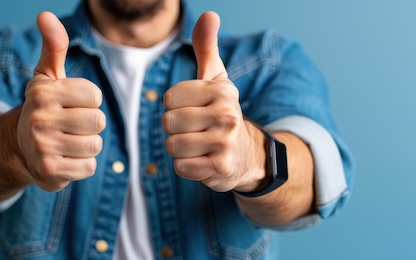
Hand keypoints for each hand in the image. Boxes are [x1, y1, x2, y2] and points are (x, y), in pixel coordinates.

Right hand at [16, 12, 105, 191]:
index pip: (94, 95)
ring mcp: (43, 147)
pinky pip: (89, 167)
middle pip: (97, 121)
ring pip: (95, 145)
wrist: (18, 148)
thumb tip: (45, 14)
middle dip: (90, 125)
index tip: (71, 104)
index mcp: (43, 92)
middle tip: (71, 126)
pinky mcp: (50, 172)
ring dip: (87, 146)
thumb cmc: (44, 107)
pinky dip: (82, 165)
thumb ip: (53, 46)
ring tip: (68, 142)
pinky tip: (66, 159)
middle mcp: (39, 119)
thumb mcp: (47, 76)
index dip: (88, 101)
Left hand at [163, 12, 265, 191]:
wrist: (246, 155)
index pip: (170, 99)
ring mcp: (225, 143)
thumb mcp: (216, 80)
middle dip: (175, 130)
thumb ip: (207, 47)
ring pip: (172, 146)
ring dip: (180, 149)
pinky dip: (187, 167)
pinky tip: (203, 161)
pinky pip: (181, 167)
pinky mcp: (221, 169)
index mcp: (221, 91)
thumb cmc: (221, 113)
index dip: (175, 107)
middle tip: (195, 131)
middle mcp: (227, 115)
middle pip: (169, 123)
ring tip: (198, 146)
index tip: (193, 110)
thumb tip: (209, 14)